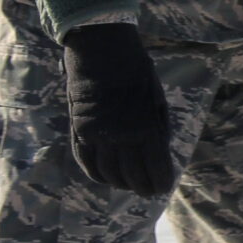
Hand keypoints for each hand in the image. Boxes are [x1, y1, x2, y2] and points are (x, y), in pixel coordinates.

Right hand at [63, 23, 177, 196]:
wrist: (103, 51)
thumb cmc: (138, 74)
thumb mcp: (157, 102)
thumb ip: (158, 132)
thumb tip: (160, 159)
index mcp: (148, 129)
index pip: (155, 169)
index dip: (160, 183)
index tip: (162, 188)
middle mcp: (122, 136)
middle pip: (132, 176)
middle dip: (142, 187)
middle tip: (146, 191)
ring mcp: (98, 135)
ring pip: (108, 173)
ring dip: (119, 183)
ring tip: (127, 185)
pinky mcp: (79, 129)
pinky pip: (86, 161)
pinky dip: (96, 174)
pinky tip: (105, 178)